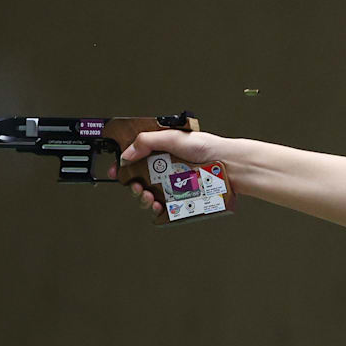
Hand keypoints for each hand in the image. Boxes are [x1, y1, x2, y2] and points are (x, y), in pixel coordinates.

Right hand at [107, 130, 225, 213]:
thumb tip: (127, 154)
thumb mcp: (173, 137)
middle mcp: (167, 168)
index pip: (137, 158)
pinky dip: (157, 208)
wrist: (229, 165)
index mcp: (162, 151)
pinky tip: (157, 205)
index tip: (116, 172)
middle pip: (140, 180)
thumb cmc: (208, 148)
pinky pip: (165, 207)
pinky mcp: (182, 198)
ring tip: (147, 196)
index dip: (124, 166)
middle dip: (133, 185)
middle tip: (135, 186)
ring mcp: (174, 185)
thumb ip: (147, 141)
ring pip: (150, 195)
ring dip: (143, 198)